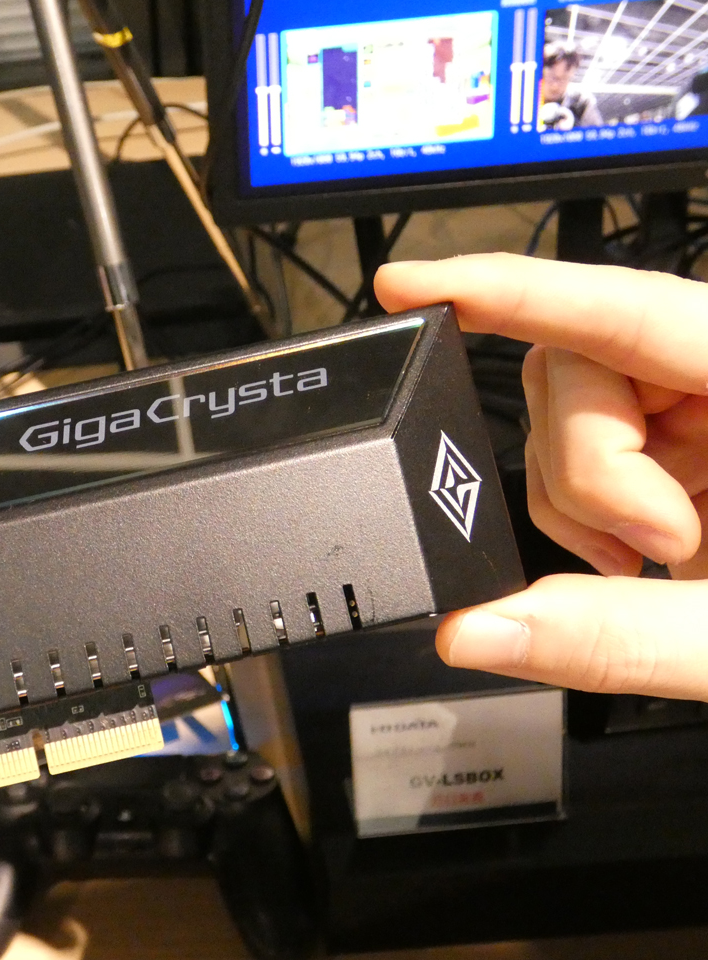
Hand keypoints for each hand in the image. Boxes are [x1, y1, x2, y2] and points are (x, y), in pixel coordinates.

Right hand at [375, 253, 707, 697]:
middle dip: (584, 466)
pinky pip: (589, 445)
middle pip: (580, 365)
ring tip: (653, 558)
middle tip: (645, 546)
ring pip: (568, 407)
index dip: (509, 287)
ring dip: (580, 494)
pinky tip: (643, 551)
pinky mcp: (692, 435)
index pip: (630, 310)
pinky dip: (588, 508)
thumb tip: (478, 630)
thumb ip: (613, 637)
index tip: (412, 281)